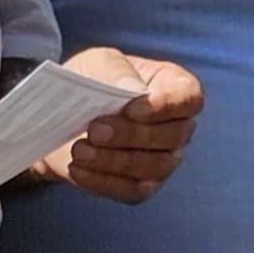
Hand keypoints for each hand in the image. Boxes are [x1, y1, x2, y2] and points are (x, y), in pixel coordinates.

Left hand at [40, 50, 202, 202]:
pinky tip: (78, 169)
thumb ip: (116, 70)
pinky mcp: (141, 186)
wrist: (65, 114)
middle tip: (95, 130)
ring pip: (151, 166)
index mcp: (175, 88)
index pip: (188, 99)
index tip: (132, 107)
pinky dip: (102, 182)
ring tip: (79, 150)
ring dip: (113, 160)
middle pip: (170, 136)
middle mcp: (177, 127)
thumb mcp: (99, 63)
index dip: (165, 105)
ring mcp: (163, 160)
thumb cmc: (93, 81)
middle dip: (131, 134)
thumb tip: (132, 89)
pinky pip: (130, 190)